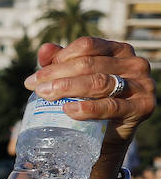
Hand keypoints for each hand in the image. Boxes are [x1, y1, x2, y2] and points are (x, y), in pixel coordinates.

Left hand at [26, 37, 154, 154]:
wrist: (110, 131)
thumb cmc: (93, 99)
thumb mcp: (77, 77)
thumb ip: (61, 61)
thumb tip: (44, 49)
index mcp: (118, 50)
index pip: (88, 46)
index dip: (61, 57)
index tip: (39, 75)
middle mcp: (134, 63)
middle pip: (90, 64)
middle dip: (57, 74)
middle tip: (35, 86)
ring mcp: (141, 84)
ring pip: (100, 82)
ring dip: (68, 88)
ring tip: (46, 95)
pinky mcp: (142, 107)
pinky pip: (111, 106)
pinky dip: (87, 108)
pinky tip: (68, 109)